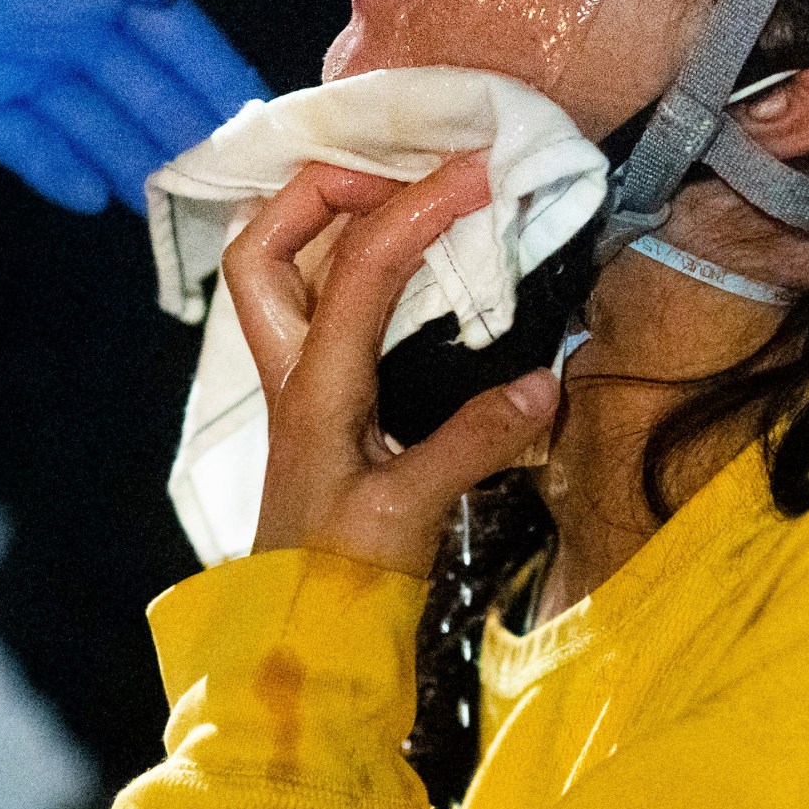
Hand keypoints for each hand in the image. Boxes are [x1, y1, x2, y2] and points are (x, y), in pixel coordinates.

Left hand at [0, 0, 266, 212]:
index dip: (223, 79)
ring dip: (144, 171)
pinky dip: (59, 170)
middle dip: (201, 145)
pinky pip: (22, 142)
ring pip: (100, 131)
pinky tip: (98, 200)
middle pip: (152, 100)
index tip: (270, 122)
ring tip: (193, 215)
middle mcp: (75, 31)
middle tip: (252, 192)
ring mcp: (21, 68)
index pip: (181, 40)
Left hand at [226, 158, 561, 575]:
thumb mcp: (411, 514)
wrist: (306, 638)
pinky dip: (353, 262)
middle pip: (264, 245)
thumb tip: (543, 384)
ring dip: (330, 218)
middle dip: (321, 188)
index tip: (477, 170)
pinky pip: (320, 303)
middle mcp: (294, 371)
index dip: (419, 207)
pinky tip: (406, 260)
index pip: (360, 269)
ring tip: (405, 192)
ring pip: (283, 269)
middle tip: (402, 173)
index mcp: (315, 388)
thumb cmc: (345, 580)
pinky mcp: (321, 402)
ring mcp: (302, 384)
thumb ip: (473, 445)